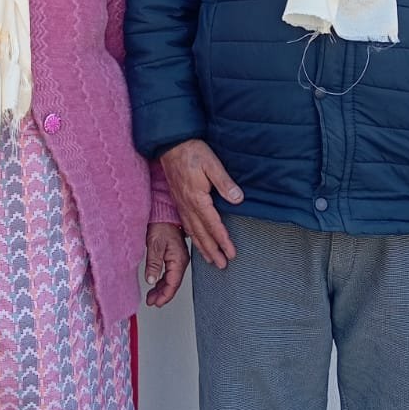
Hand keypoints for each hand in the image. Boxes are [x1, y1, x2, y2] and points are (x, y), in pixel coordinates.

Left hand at [144, 222, 188, 307]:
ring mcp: (179, 258)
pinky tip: (156, 283)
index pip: (173, 284)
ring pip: (171, 279)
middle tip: (152, 301)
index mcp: (178, 260)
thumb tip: (152, 280)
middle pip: (173, 284)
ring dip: (162, 288)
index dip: (164, 296)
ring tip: (152, 295)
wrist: (164, 213)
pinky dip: (163, 280)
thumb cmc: (162, 225)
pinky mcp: (175, 256)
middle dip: (162, 295)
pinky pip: (170, 272)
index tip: (156, 302)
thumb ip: (154, 264)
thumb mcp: (155, 245)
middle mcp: (181, 261)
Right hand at [159, 139, 243, 268]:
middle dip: (212, 251)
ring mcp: (181, 204)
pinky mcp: (178, 200)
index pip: (213, 225)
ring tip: (211, 259)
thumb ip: (224, 182)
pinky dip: (192, 237)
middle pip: (201, 234)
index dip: (223, 240)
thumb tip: (238, 199)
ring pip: (192, 231)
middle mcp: (187, 205)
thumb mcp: (211, 163)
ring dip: (202, 247)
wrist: (170, 144)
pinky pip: (186, 224)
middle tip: (222, 265)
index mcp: (197, 198)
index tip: (231, 253)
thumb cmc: (191, 151)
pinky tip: (195, 240)